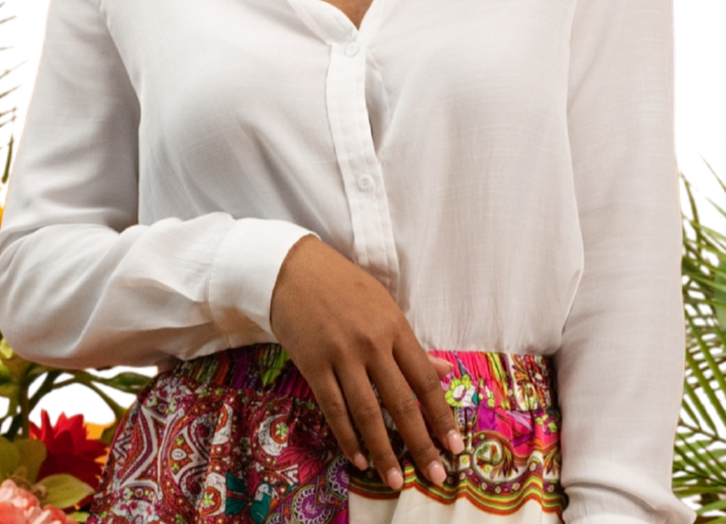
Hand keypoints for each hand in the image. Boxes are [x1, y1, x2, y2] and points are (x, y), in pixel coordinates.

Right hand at [269, 236, 464, 490]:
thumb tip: (445, 370)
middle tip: (436, 476)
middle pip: (401, 403)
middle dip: (421, 444)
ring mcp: (341, 356)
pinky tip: (359, 458)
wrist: (294, 270)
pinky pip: (334, 409)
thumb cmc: (344, 285)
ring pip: (367, 413)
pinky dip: (347, 437)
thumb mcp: (384, 306)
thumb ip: (412, 343)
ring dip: (384, 451)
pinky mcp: (314, 366)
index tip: (454, 446)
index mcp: (394, 327)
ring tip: (396, 480)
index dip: (441, 416)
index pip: (424, 380)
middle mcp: (371, 344)